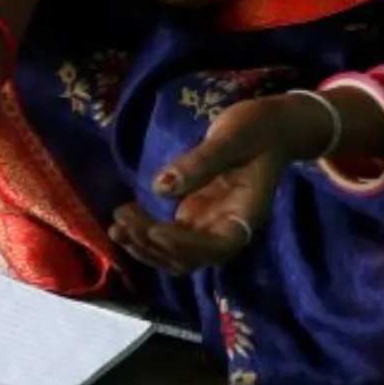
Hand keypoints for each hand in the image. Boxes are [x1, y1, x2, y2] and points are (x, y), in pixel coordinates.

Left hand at [110, 95, 311, 275]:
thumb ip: (201, 162)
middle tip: (122, 220)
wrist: (268, 128)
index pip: (219, 246)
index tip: (154, 230)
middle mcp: (228, 228)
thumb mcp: (232, 138)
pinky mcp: (194, 217)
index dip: (186, 247)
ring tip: (115, 225)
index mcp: (246, 213)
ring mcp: (210, 225)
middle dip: (154, 245)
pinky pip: (169, 238)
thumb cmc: (257, 129)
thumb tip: (160, 187)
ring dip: (144, 247)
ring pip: (176, 254)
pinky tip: (122, 222)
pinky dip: (145, 236)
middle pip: (192, 257)